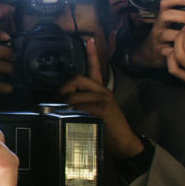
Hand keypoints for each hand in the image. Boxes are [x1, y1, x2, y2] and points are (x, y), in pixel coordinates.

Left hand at [58, 38, 143, 158]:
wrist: (125, 144)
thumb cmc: (107, 131)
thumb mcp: (93, 114)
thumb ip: (81, 105)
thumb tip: (61, 102)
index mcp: (101, 91)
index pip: (96, 69)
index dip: (92, 54)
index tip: (89, 41)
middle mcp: (103, 91)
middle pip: (76, 79)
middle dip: (63, 90)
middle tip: (59, 102)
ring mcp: (104, 97)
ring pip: (73, 95)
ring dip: (64, 106)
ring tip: (66, 115)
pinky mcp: (103, 106)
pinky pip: (79, 105)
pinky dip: (72, 113)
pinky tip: (75, 119)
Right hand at [130, 0, 184, 67]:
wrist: (151, 52)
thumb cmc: (168, 35)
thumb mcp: (172, 23)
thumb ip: (184, 16)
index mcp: (164, 17)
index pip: (166, 2)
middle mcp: (159, 26)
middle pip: (166, 15)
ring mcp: (159, 38)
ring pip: (167, 34)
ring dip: (184, 35)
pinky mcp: (160, 51)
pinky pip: (170, 51)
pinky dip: (179, 51)